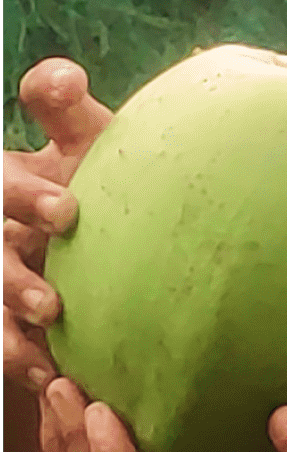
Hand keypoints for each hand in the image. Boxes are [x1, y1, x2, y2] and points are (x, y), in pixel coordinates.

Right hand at [3, 59, 111, 391]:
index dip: (24, 197)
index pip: (7, 185)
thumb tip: (59, 77)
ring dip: (13, 319)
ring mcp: (2, 269)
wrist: (110, 233)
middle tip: (57, 293)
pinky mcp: (5, 316)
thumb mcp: (83, 137)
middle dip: (16, 274)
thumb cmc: (97, 171)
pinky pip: (1, 341)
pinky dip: (20, 359)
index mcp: (12, 181)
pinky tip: (46, 374)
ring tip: (50, 327)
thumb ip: (67, 109)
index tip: (68, 214)